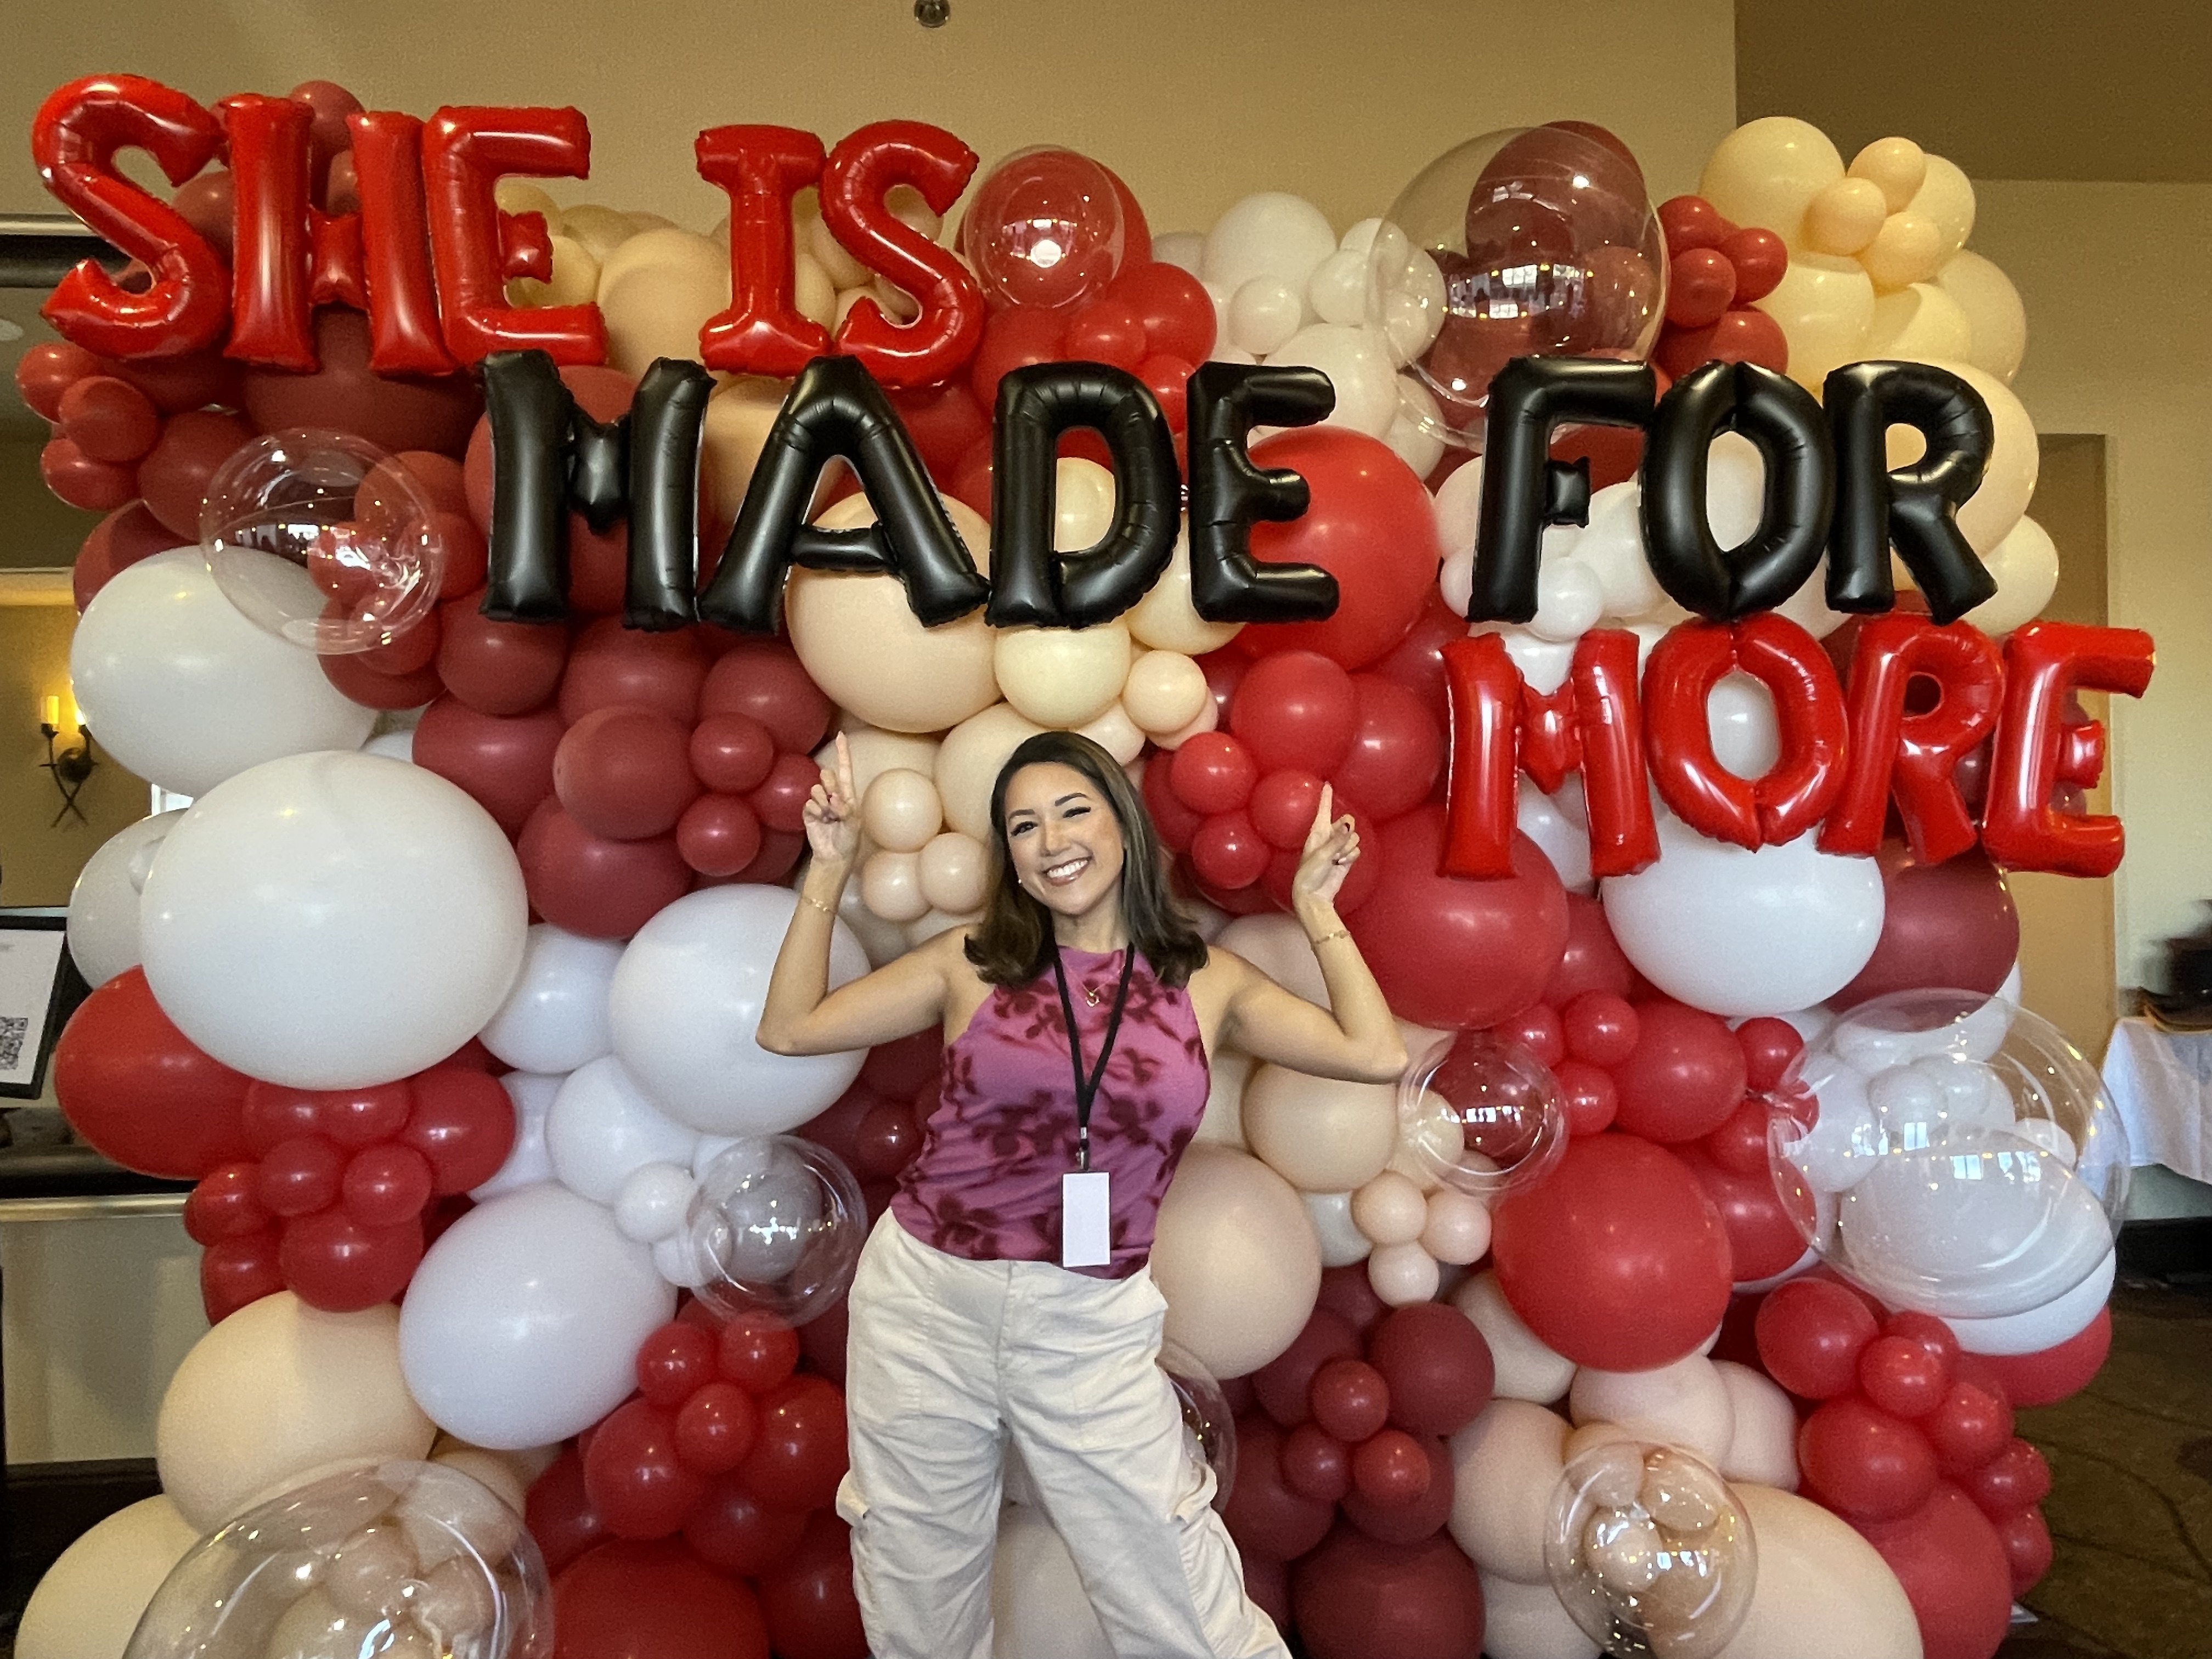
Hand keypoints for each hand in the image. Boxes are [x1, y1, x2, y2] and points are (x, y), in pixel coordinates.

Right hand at [803, 732, 861, 868]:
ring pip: (816, 790)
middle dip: (830, 786)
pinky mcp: (808, 811)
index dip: (843, 752)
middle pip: (827, 775)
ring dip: (823, 805)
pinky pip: (808, 804)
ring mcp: (819, 802)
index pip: (845, 769)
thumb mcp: (853, 825)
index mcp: (848, 795)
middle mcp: (833, 795)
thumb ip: (845, 810)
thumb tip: (834, 798)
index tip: (841, 735)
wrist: (833, 856)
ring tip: (829, 819)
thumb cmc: (848, 840)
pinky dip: (815, 814)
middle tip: (834, 804)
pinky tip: (820, 823)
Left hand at [1292, 783, 1358, 912]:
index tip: (1327, 784)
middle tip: (1340, 842)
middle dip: (1346, 830)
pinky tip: (1342, 864)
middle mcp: (1328, 838)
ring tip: (1336, 860)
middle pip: (1346, 822)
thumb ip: (1337, 840)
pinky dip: (1351, 856)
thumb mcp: (1322, 855)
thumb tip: (1350, 825)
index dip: (1326, 798)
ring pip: (1353, 837)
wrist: (1313, 895)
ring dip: (1347, 848)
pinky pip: (1356, 849)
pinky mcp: (1346, 858)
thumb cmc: (1309, 874)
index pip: (1323, 811)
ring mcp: (1338, 848)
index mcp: (1316, 833)